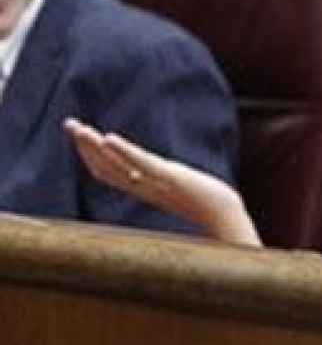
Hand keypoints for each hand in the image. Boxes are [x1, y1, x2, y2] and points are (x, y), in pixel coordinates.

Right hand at [63, 117, 260, 245]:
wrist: (228, 219)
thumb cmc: (210, 204)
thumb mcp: (182, 188)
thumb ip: (168, 181)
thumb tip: (165, 173)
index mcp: (145, 189)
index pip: (109, 173)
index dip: (92, 155)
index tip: (79, 135)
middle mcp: (145, 188)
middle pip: (105, 168)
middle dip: (85, 146)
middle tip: (69, 124)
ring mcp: (156, 184)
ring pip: (117, 166)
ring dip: (95, 147)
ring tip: (79, 129)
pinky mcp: (172, 180)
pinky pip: (142, 166)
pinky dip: (124, 152)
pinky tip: (109, 138)